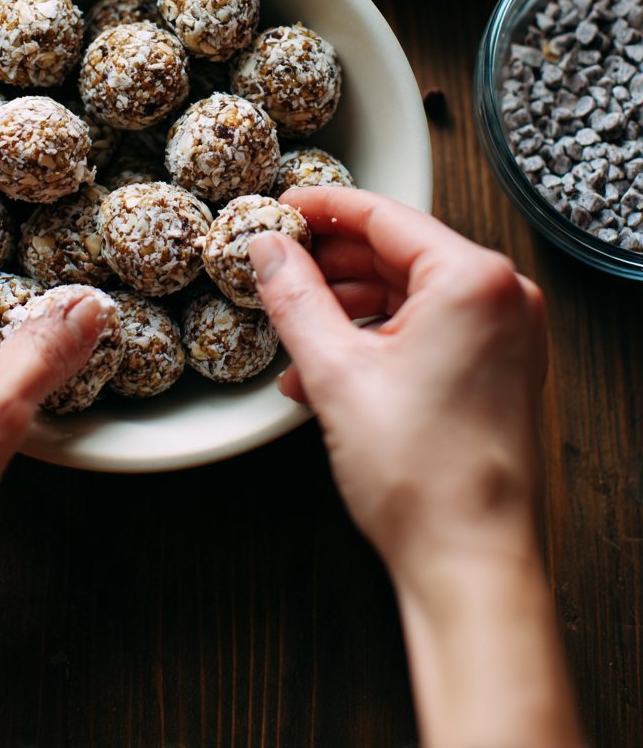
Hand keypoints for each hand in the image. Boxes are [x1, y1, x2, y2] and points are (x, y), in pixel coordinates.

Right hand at [249, 188, 580, 747]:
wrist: (469, 563)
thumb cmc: (421, 477)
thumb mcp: (335, 373)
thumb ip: (294, 297)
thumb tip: (265, 249)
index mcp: (473, 281)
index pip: (383, 217)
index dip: (320, 210)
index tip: (279, 209)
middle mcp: (502, 297)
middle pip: (397, 254)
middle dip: (329, 269)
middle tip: (275, 270)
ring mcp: (507, 335)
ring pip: (409, 295)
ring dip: (347, 312)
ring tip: (293, 336)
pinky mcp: (499, 369)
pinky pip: (429, 330)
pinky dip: (377, 342)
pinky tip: (325, 371)